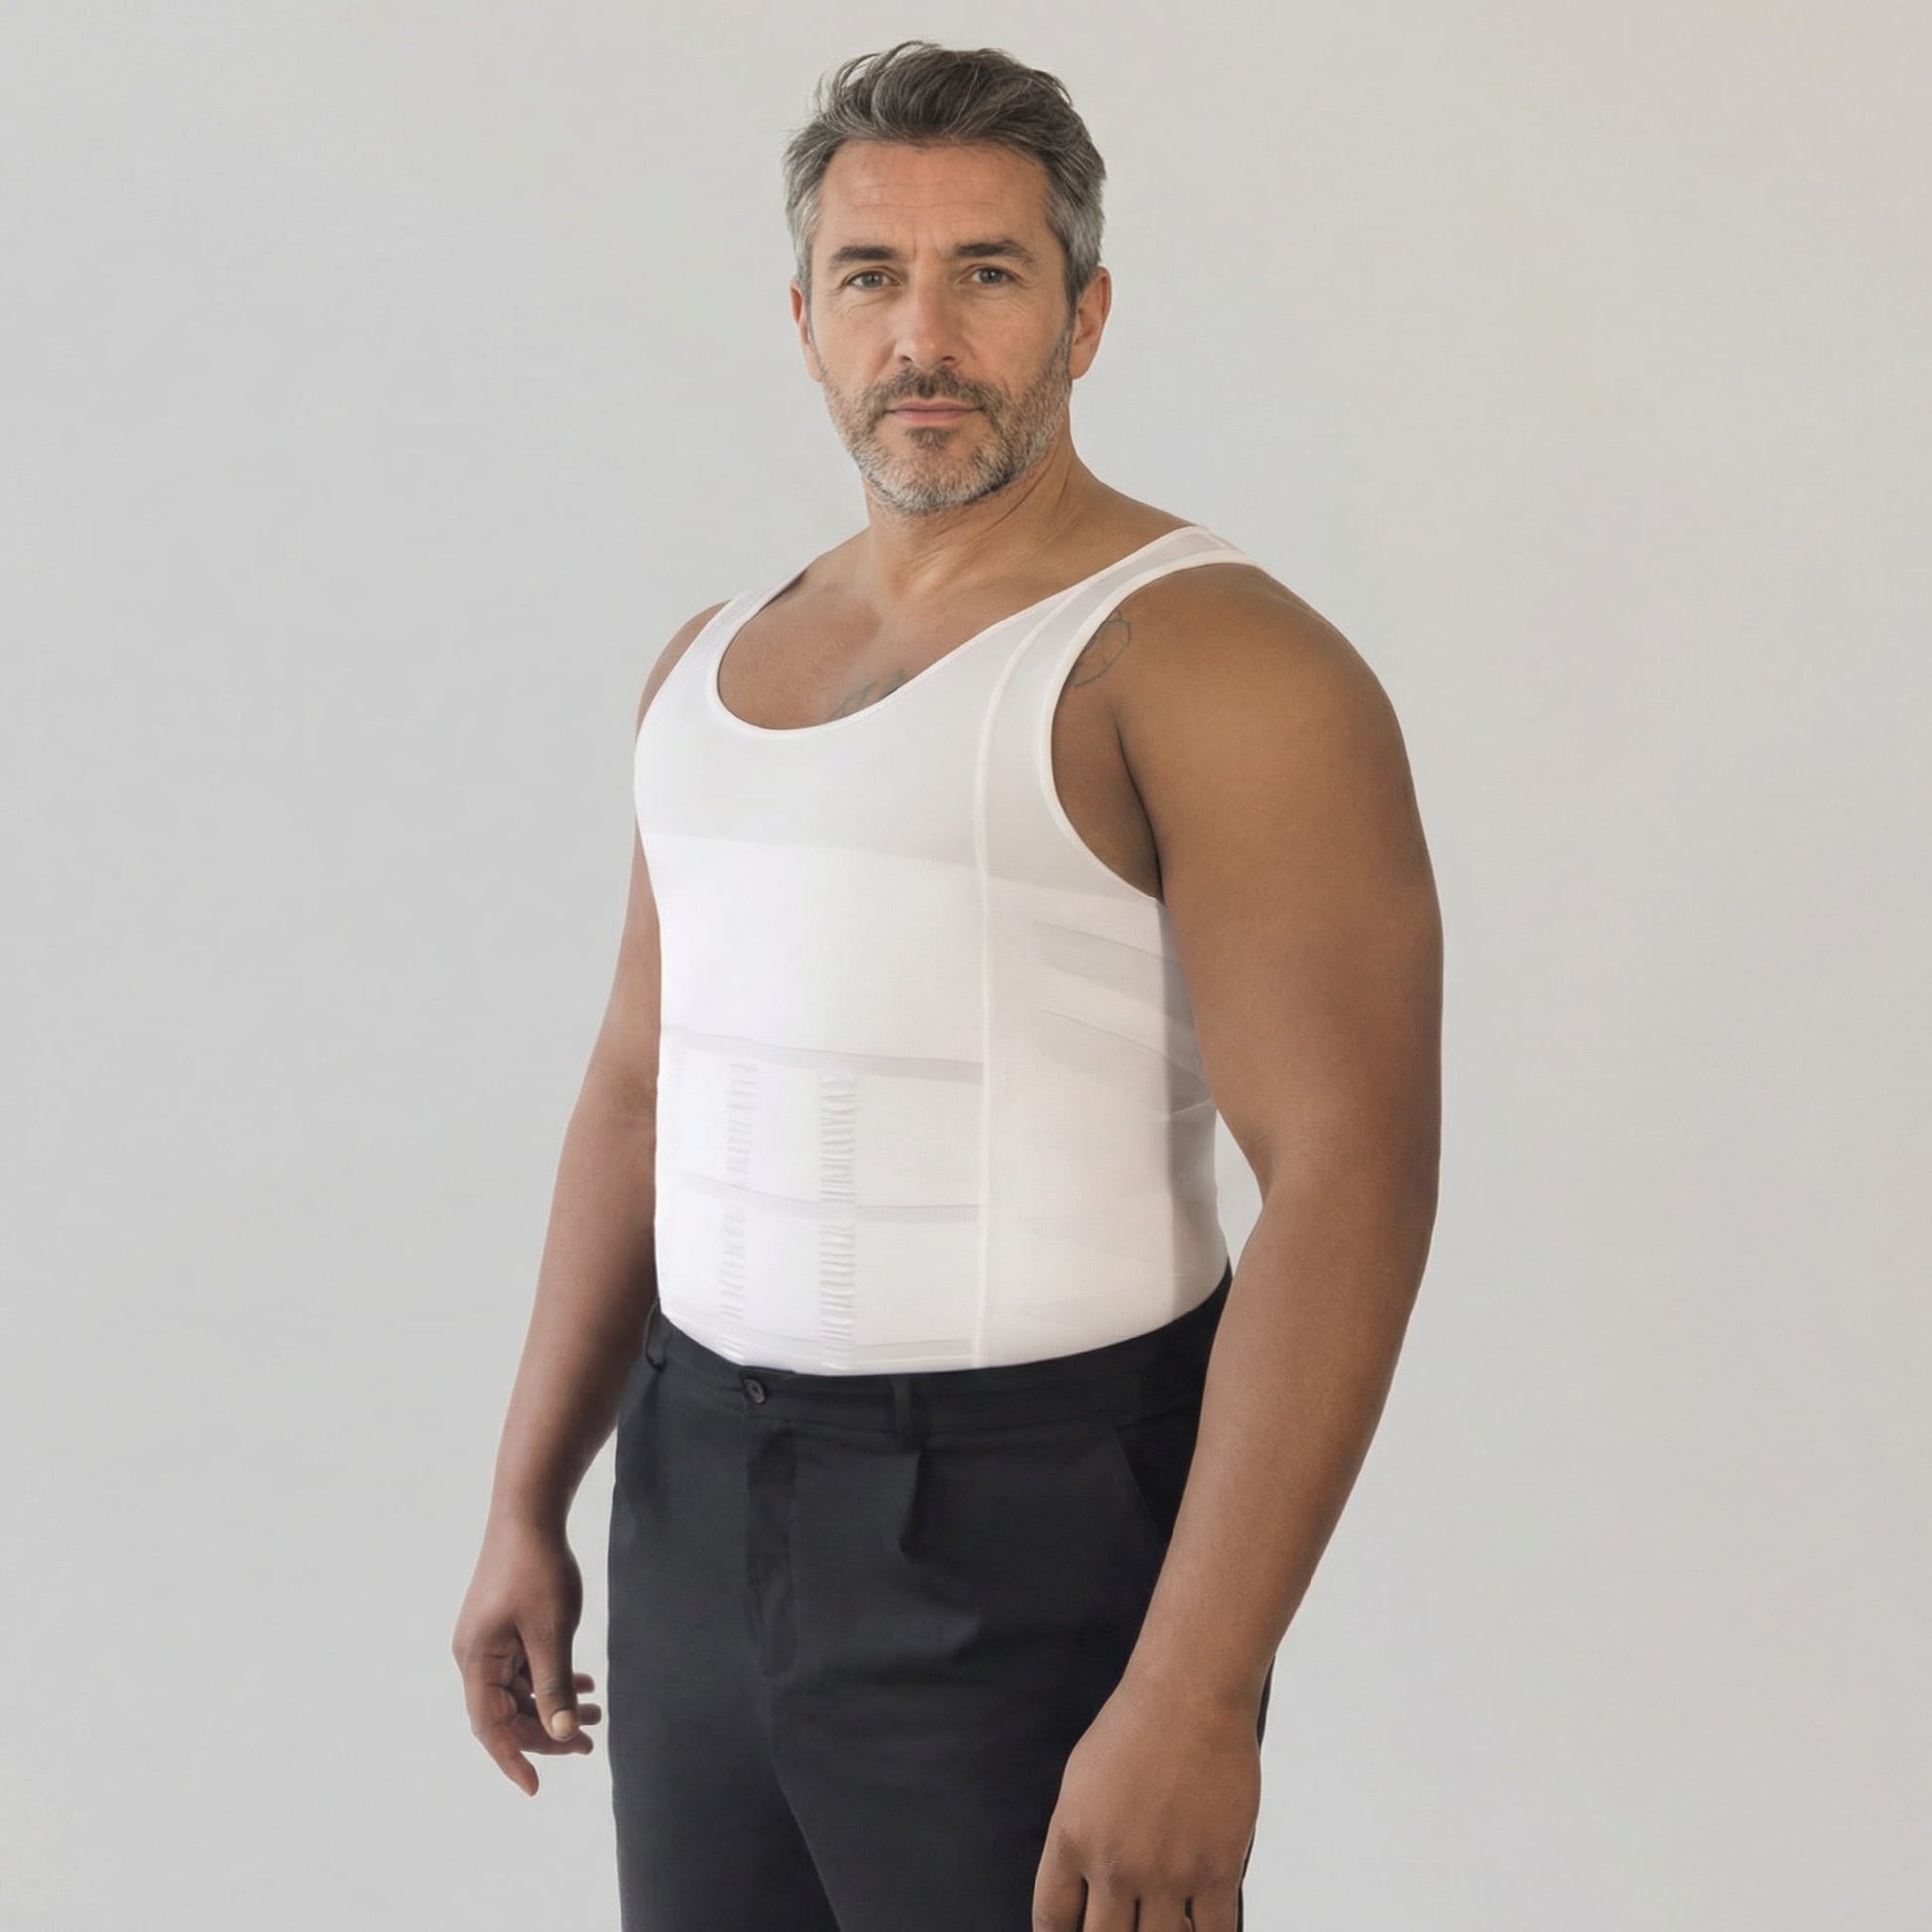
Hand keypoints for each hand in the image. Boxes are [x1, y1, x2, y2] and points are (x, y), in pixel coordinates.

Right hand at [450, 1514, 602, 1794]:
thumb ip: (555, 1685)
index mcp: (476, 1661)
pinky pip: (524, 1667)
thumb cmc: (537, 1570)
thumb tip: (561, 1733)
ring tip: (597, 1715)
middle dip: (547, 1731)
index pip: (489, 1728)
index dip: (513, 1760)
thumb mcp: (551, 1633)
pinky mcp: (502, 1626)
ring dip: (554, 1705)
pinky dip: (552, 1679)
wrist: (530, 1513)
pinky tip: (585, 1684)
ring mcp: (488, 1640)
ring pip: (519, 1691)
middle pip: (506, 1713)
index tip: (536, 1788)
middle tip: (589, 1743)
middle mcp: (475, 1655)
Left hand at [1031, 1677, 1260, 1931]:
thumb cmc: (1135, 1725)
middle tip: (1124, 1924)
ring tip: (1166, 1925)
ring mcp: (1169, 1872)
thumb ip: (1077, 1839)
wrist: (1190, 1694)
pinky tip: (1201, 1927)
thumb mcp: (1080, 1780)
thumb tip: (1081, 1889)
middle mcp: (1116, 1864)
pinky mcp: (1218, 1868)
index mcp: (1073, 1838)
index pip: (1051, 1919)